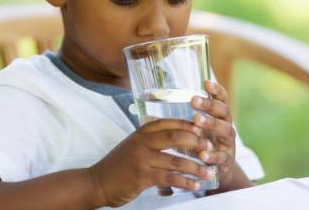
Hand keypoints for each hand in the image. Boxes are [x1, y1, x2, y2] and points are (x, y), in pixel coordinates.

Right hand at [89, 119, 213, 206]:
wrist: (98, 180)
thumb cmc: (119, 162)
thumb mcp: (134, 144)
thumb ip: (151, 139)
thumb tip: (176, 136)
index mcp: (142, 132)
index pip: (168, 122)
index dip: (187, 124)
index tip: (202, 127)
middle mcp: (142, 141)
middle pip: (174, 136)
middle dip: (195, 141)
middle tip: (209, 147)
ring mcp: (142, 159)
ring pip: (175, 159)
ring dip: (194, 166)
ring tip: (208, 172)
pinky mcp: (142, 177)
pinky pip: (169, 178)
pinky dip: (184, 182)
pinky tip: (194, 185)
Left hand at [191, 80, 235, 189]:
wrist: (219, 166)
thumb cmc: (206, 138)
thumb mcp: (201, 124)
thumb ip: (193, 112)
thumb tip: (167, 94)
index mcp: (220, 115)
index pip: (222, 99)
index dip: (216, 90)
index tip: (206, 82)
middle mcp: (227, 125)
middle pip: (223, 111)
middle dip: (209, 104)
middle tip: (193, 100)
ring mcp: (229, 142)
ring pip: (225, 130)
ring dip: (211, 123)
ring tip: (196, 120)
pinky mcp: (227, 159)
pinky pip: (221, 157)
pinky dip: (212, 155)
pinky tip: (202, 154)